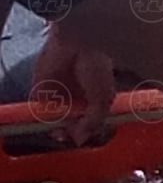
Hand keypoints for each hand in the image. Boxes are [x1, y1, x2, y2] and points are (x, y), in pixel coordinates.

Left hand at [31, 25, 113, 145]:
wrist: (76, 43)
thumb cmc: (97, 66)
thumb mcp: (103, 96)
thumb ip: (93, 120)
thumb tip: (81, 140)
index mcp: (96, 99)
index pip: (91, 122)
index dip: (88, 131)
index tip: (85, 136)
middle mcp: (77, 99)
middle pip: (73, 124)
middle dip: (72, 133)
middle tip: (69, 136)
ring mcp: (59, 96)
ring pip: (56, 121)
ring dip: (57, 130)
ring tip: (59, 132)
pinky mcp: (41, 92)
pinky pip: (39, 111)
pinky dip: (41, 120)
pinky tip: (49, 124)